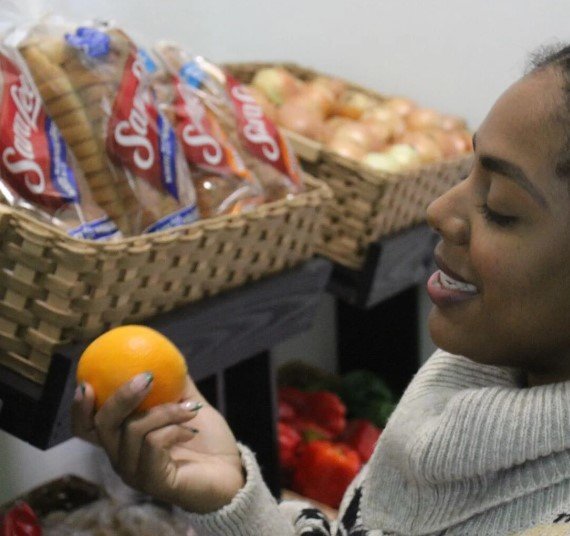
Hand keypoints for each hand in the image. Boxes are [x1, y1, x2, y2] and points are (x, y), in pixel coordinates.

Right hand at [72, 373, 244, 512]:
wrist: (231, 471)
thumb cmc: (207, 440)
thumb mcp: (187, 404)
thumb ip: (174, 385)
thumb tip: (167, 354)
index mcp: (124, 441)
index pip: (87, 428)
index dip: (79, 408)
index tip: (85, 382)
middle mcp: (122, 459)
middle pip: (101, 426)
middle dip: (121, 397)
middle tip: (146, 377)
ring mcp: (135, 473)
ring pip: (133, 430)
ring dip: (166, 411)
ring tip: (191, 407)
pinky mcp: (153, 482)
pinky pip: (154, 443)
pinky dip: (175, 429)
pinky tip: (191, 430)